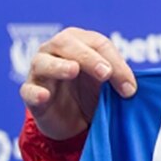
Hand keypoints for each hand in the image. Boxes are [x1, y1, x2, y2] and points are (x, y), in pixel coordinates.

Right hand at [19, 27, 135, 139]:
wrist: (73, 119)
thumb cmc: (91, 90)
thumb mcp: (108, 83)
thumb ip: (119, 78)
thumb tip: (132, 88)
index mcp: (79, 40)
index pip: (98, 43)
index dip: (116, 63)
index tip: (130, 87)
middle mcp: (54, 49)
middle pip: (68, 44)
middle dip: (89, 57)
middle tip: (105, 73)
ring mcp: (39, 70)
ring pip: (43, 62)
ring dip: (59, 66)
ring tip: (73, 70)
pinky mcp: (30, 92)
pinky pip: (29, 90)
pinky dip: (36, 92)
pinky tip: (45, 95)